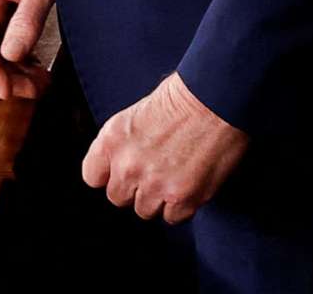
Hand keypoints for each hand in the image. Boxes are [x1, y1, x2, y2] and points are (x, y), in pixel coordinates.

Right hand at [0, 0, 54, 100]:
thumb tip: (10, 55)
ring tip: (38, 86)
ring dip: (14, 71)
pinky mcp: (13, 11)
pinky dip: (22, 59)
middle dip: (5, 75)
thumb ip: (26, 19)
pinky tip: (36, 72)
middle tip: (30, 92)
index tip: (6, 89)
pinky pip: (11, 42)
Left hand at [81, 71, 248, 223]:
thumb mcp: (139, 111)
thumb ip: (126, 143)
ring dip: (159, 198)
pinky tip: (192, 181)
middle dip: (136, 187)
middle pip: (118, 197)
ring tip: (177, 173)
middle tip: (158, 169)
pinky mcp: (183, 198)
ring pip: (145, 210)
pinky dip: (183, 205)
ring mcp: (155, 185)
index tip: (124, 170)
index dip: (110, 174)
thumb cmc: (186, 95)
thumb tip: (127, 162)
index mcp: (112, 139)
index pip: (93, 177)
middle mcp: (128, 166)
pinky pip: (174, 217)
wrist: (220, 96)